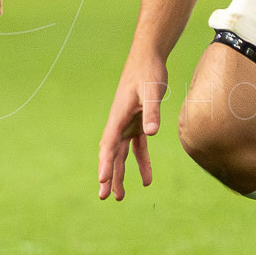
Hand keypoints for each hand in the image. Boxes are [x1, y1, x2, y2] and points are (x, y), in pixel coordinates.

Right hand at [98, 53, 168, 200]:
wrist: (149, 58)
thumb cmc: (148, 72)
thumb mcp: (152, 91)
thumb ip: (152, 112)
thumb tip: (151, 133)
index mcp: (118, 117)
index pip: (108, 145)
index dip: (105, 164)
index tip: (103, 181)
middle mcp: (119, 123)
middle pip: (110, 154)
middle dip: (107, 175)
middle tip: (104, 196)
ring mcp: (127, 124)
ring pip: (121, 155)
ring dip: (120, 174)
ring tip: (119, 196)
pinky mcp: (138, 123)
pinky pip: (137, 148)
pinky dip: (141, 163)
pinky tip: (146, 180)